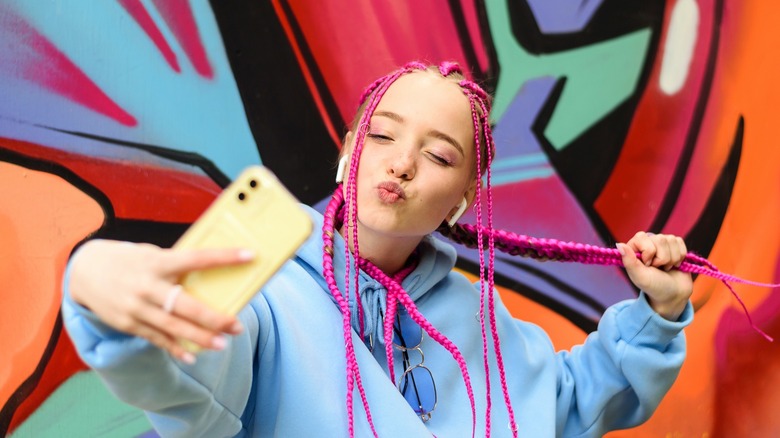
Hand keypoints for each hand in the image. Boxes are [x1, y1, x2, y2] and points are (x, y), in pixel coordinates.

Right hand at [67, 239, 253, 362]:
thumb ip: (175, 265)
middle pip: (186, 306)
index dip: (224, 258)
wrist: (84, 271)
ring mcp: (136, 308)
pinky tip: (191, 356)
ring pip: (173, 327)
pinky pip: (156, 339)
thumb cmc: (128, 259)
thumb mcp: (151, 254)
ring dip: (199, 338)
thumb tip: (210, 275)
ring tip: (222, 344)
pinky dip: (174, 348)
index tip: (250, 255)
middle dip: (214, 318)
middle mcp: (146, 286)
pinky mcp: (128, 324)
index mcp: (157, 262)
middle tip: (237, 326)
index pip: (197, 259)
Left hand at [616, 232, 692, 320]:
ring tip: (665, 268)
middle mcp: (647, 243)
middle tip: (657, 268)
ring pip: (671, 240)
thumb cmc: (654, 286)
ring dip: (671, 259)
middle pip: (660, 239)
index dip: (648, 252)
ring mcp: (662, 243)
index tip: (647, 265)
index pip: (642, 237)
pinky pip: (680, 241)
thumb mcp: (639, 276)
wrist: (673, 294)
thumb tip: (619, 245)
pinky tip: (674, 264)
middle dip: (661, 258)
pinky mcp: (675, 245)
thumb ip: (629, 261)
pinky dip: (680, 256)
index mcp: (634, 248)